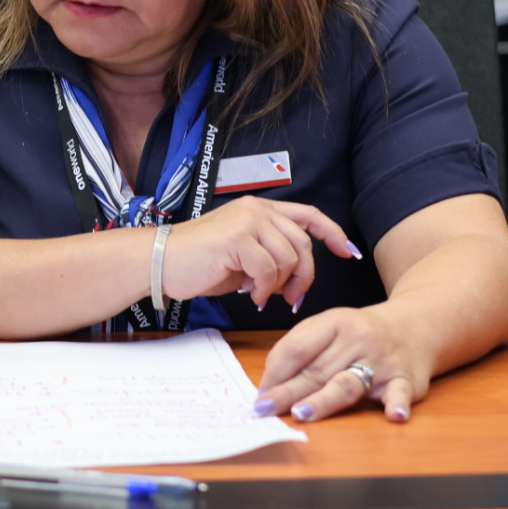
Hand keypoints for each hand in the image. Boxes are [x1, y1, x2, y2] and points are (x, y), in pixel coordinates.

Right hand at [157, 196, 355, 310]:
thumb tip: (296, 277)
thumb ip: (270, 255)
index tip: (348, 252)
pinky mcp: (237, 238)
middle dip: (305, 277)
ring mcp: (247, 221)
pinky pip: (269, 269)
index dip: (333, 233)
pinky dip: (264, 288)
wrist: (160, 262)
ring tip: (260, 295)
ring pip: (288, 259)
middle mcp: (256, 209)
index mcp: (258, 209)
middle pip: (303, 244)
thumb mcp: (242, 256)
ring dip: (279, 285)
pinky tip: (249, 294)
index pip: (308, 215)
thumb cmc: (198, 263)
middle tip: (293, 299)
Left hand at [253, 304, 427, 422]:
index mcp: (334, 323)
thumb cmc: (359, 333)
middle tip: (263, 409)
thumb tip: (270, 382)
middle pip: (316, 371)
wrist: (414, 327)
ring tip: (301, 413)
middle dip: (287, 392)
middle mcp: (358, 340)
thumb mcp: (329, 327)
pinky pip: (399, 392)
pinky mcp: (405, 380)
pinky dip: (397, 403)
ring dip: (323, 400)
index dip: (275, 371)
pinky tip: (394, 415)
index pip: (297, 347)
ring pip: (347, 383)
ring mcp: (382, 361)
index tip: (259, 393)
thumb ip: (301, 347)